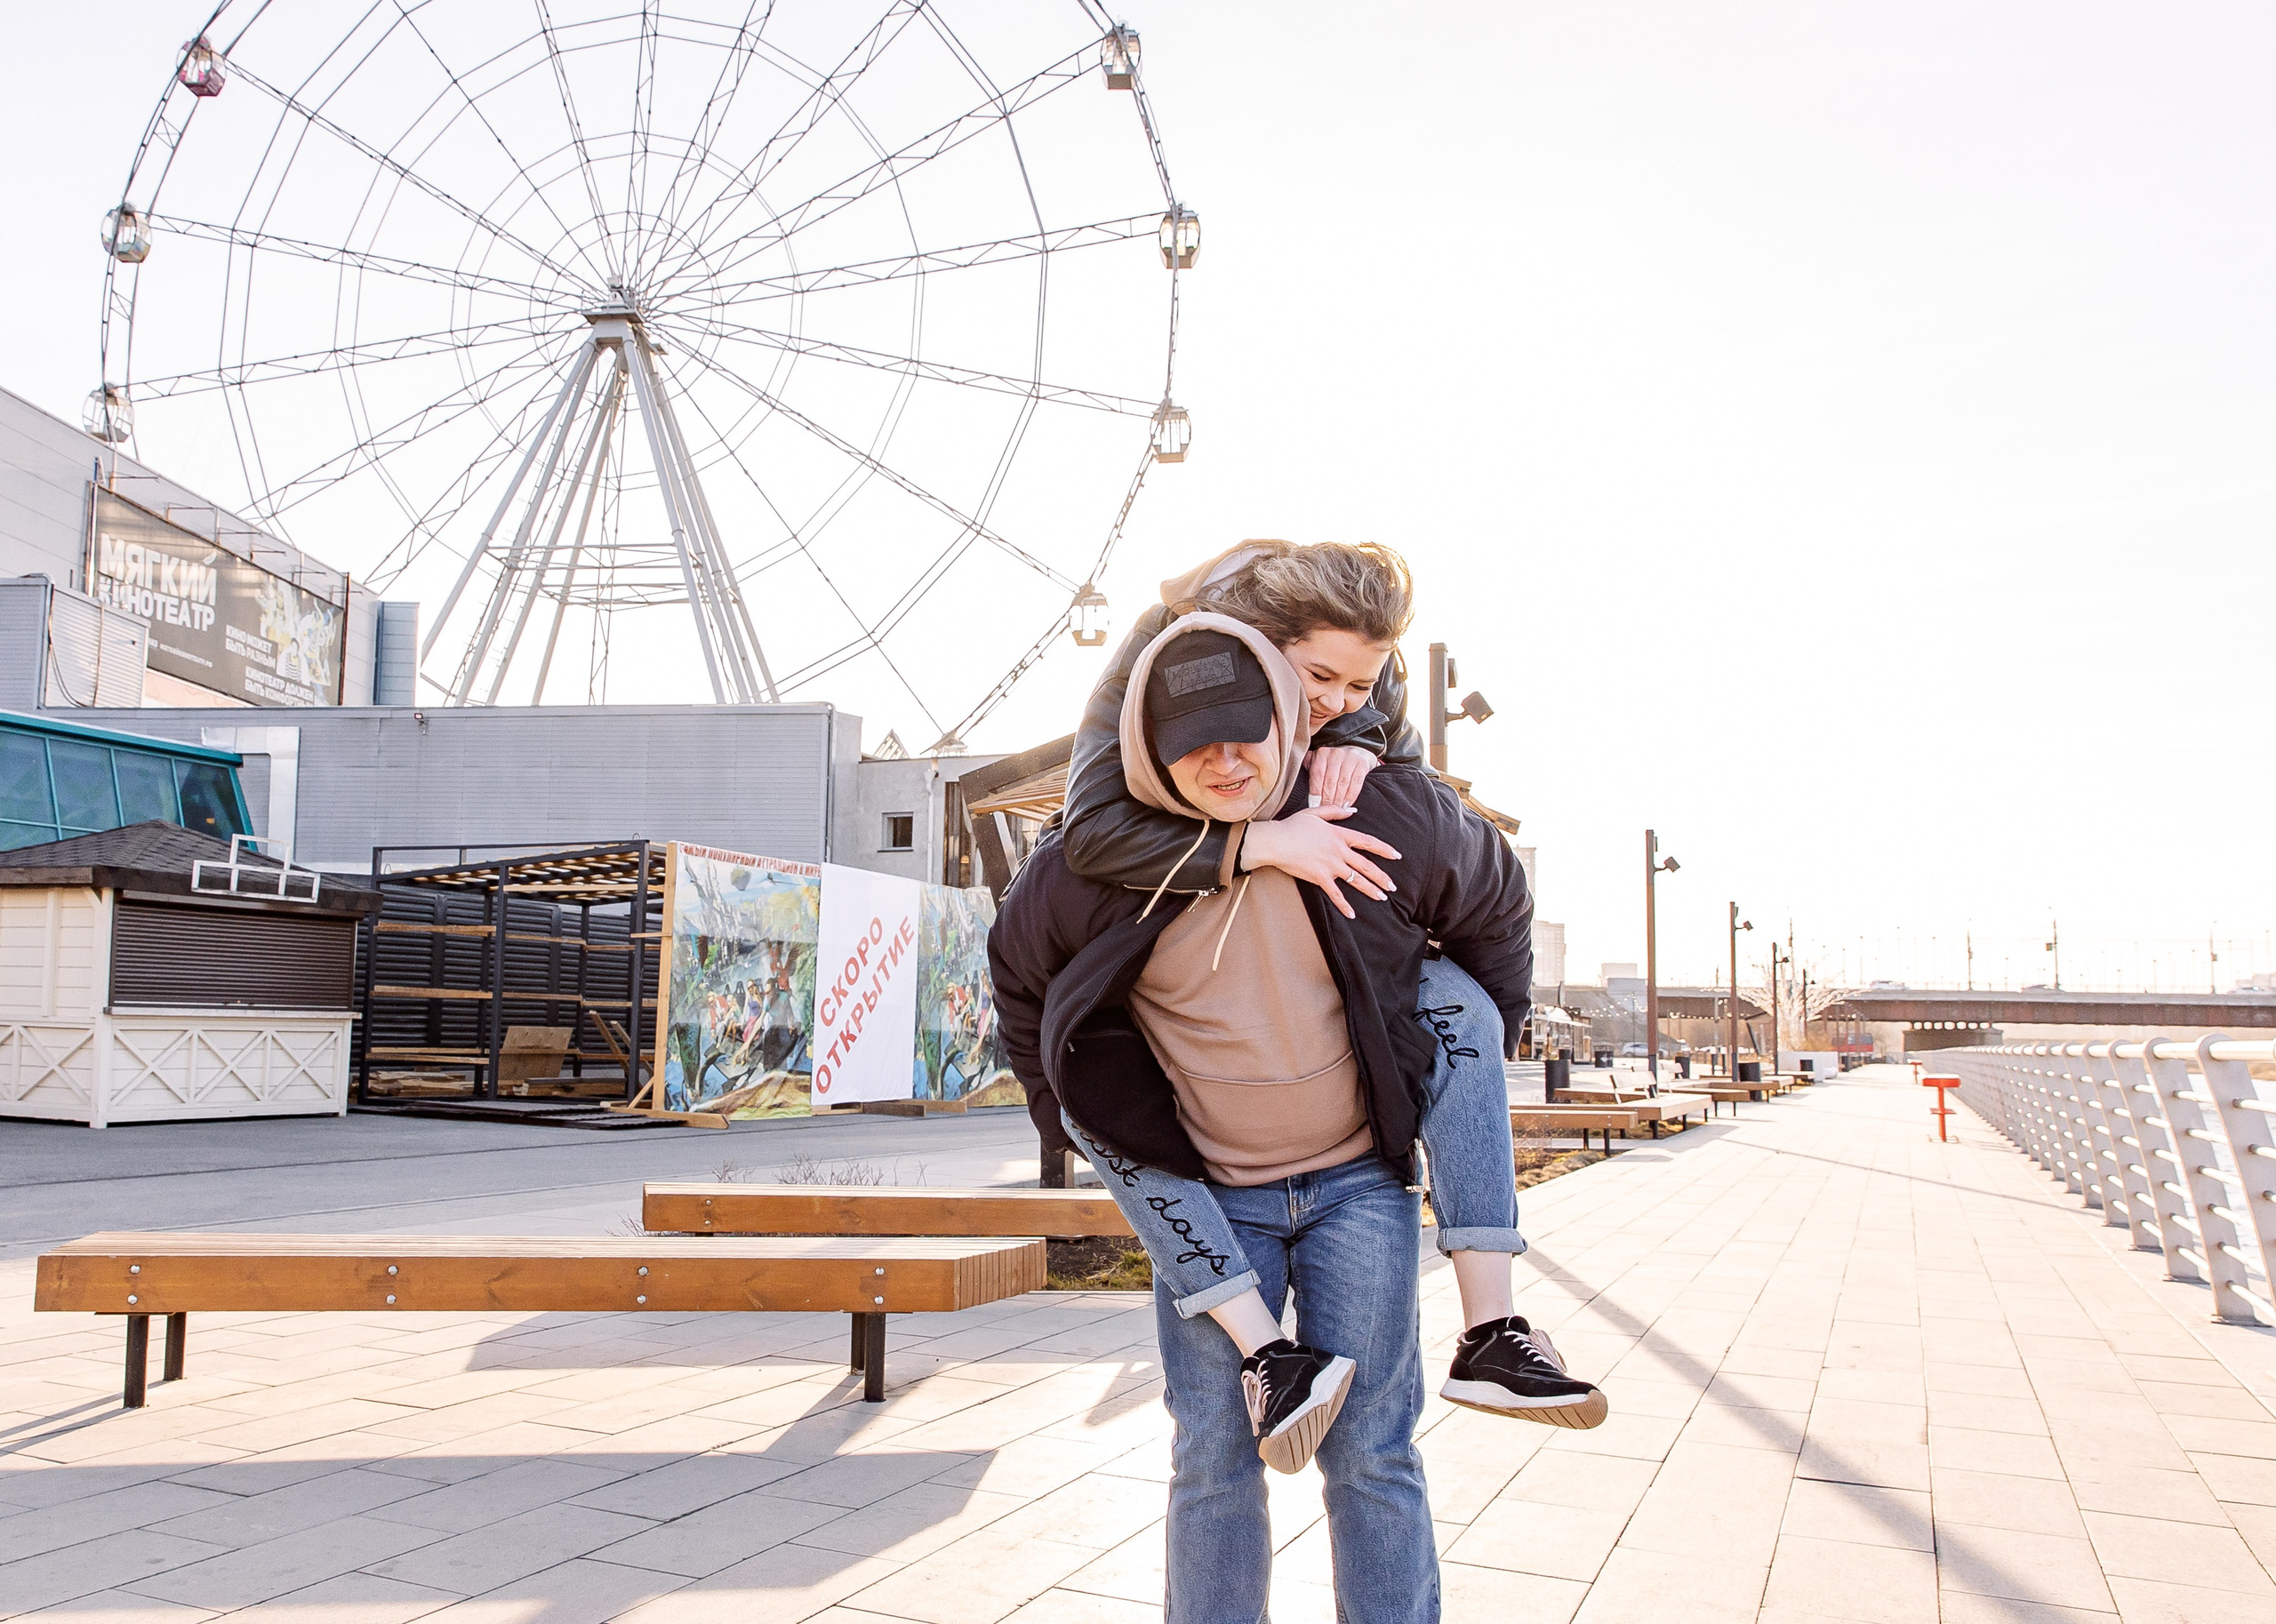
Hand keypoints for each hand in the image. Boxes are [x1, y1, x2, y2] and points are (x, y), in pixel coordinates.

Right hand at [1239, 807, 1400, 918]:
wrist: (1276, 841)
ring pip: (1356, 880)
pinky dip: (1344, 905)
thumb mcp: (1315, 812)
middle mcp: (1339, 851)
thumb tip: (1353, 810)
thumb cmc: (1292, 826)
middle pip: (1366, 865)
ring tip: (1382, 897)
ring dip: (1370, 890)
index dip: (1384, 849)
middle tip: (1393, 886)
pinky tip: (1352, 914)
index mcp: (1339, 835)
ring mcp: (1331, 866)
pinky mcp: (1320, 878)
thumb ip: (1335, 811)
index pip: (1367, 842)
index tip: (1396, 856)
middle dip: (1381, 877)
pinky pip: (1336, 894)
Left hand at [1305, 746, 1378, 809]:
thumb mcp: (1318, 761)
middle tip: (1325, 811)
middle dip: (1327, 799)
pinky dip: (1351, 796)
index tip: (1314, 805)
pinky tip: (1347, 805)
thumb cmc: (1332, 762)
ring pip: (1342, 783)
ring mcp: (1350, 758)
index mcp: (1322, 754)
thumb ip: (1309, 769)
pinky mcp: (1361, 764)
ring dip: (1338, 800)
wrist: (1356, 752)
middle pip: (1330, 781)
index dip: (1315, 792)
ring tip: (1335, 810)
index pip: (1317, 775)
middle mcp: (1335, 754)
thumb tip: (1297, 784)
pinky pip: (1356, 784)